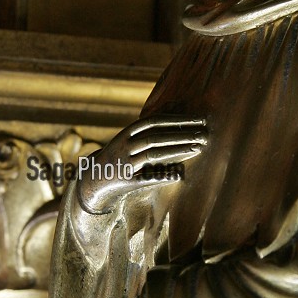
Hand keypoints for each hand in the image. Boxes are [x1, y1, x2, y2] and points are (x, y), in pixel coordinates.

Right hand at [78, 116, 206, 213]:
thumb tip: (176, 116)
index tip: (198, 120)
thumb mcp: (130, 139)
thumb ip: (150, 130)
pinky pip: (146, 177)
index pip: (154, 122)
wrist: (93, 179)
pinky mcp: (126, 181)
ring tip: (197, 148)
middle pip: (156, 137)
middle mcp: (124, 146)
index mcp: (126, 133)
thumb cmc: (120, 156)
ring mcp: (124, 163)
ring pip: (153, 154)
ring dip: (177, 150)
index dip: (176, 119)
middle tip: (204, 134)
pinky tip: (179, 174)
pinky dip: (162, 175)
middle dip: (181, 134)